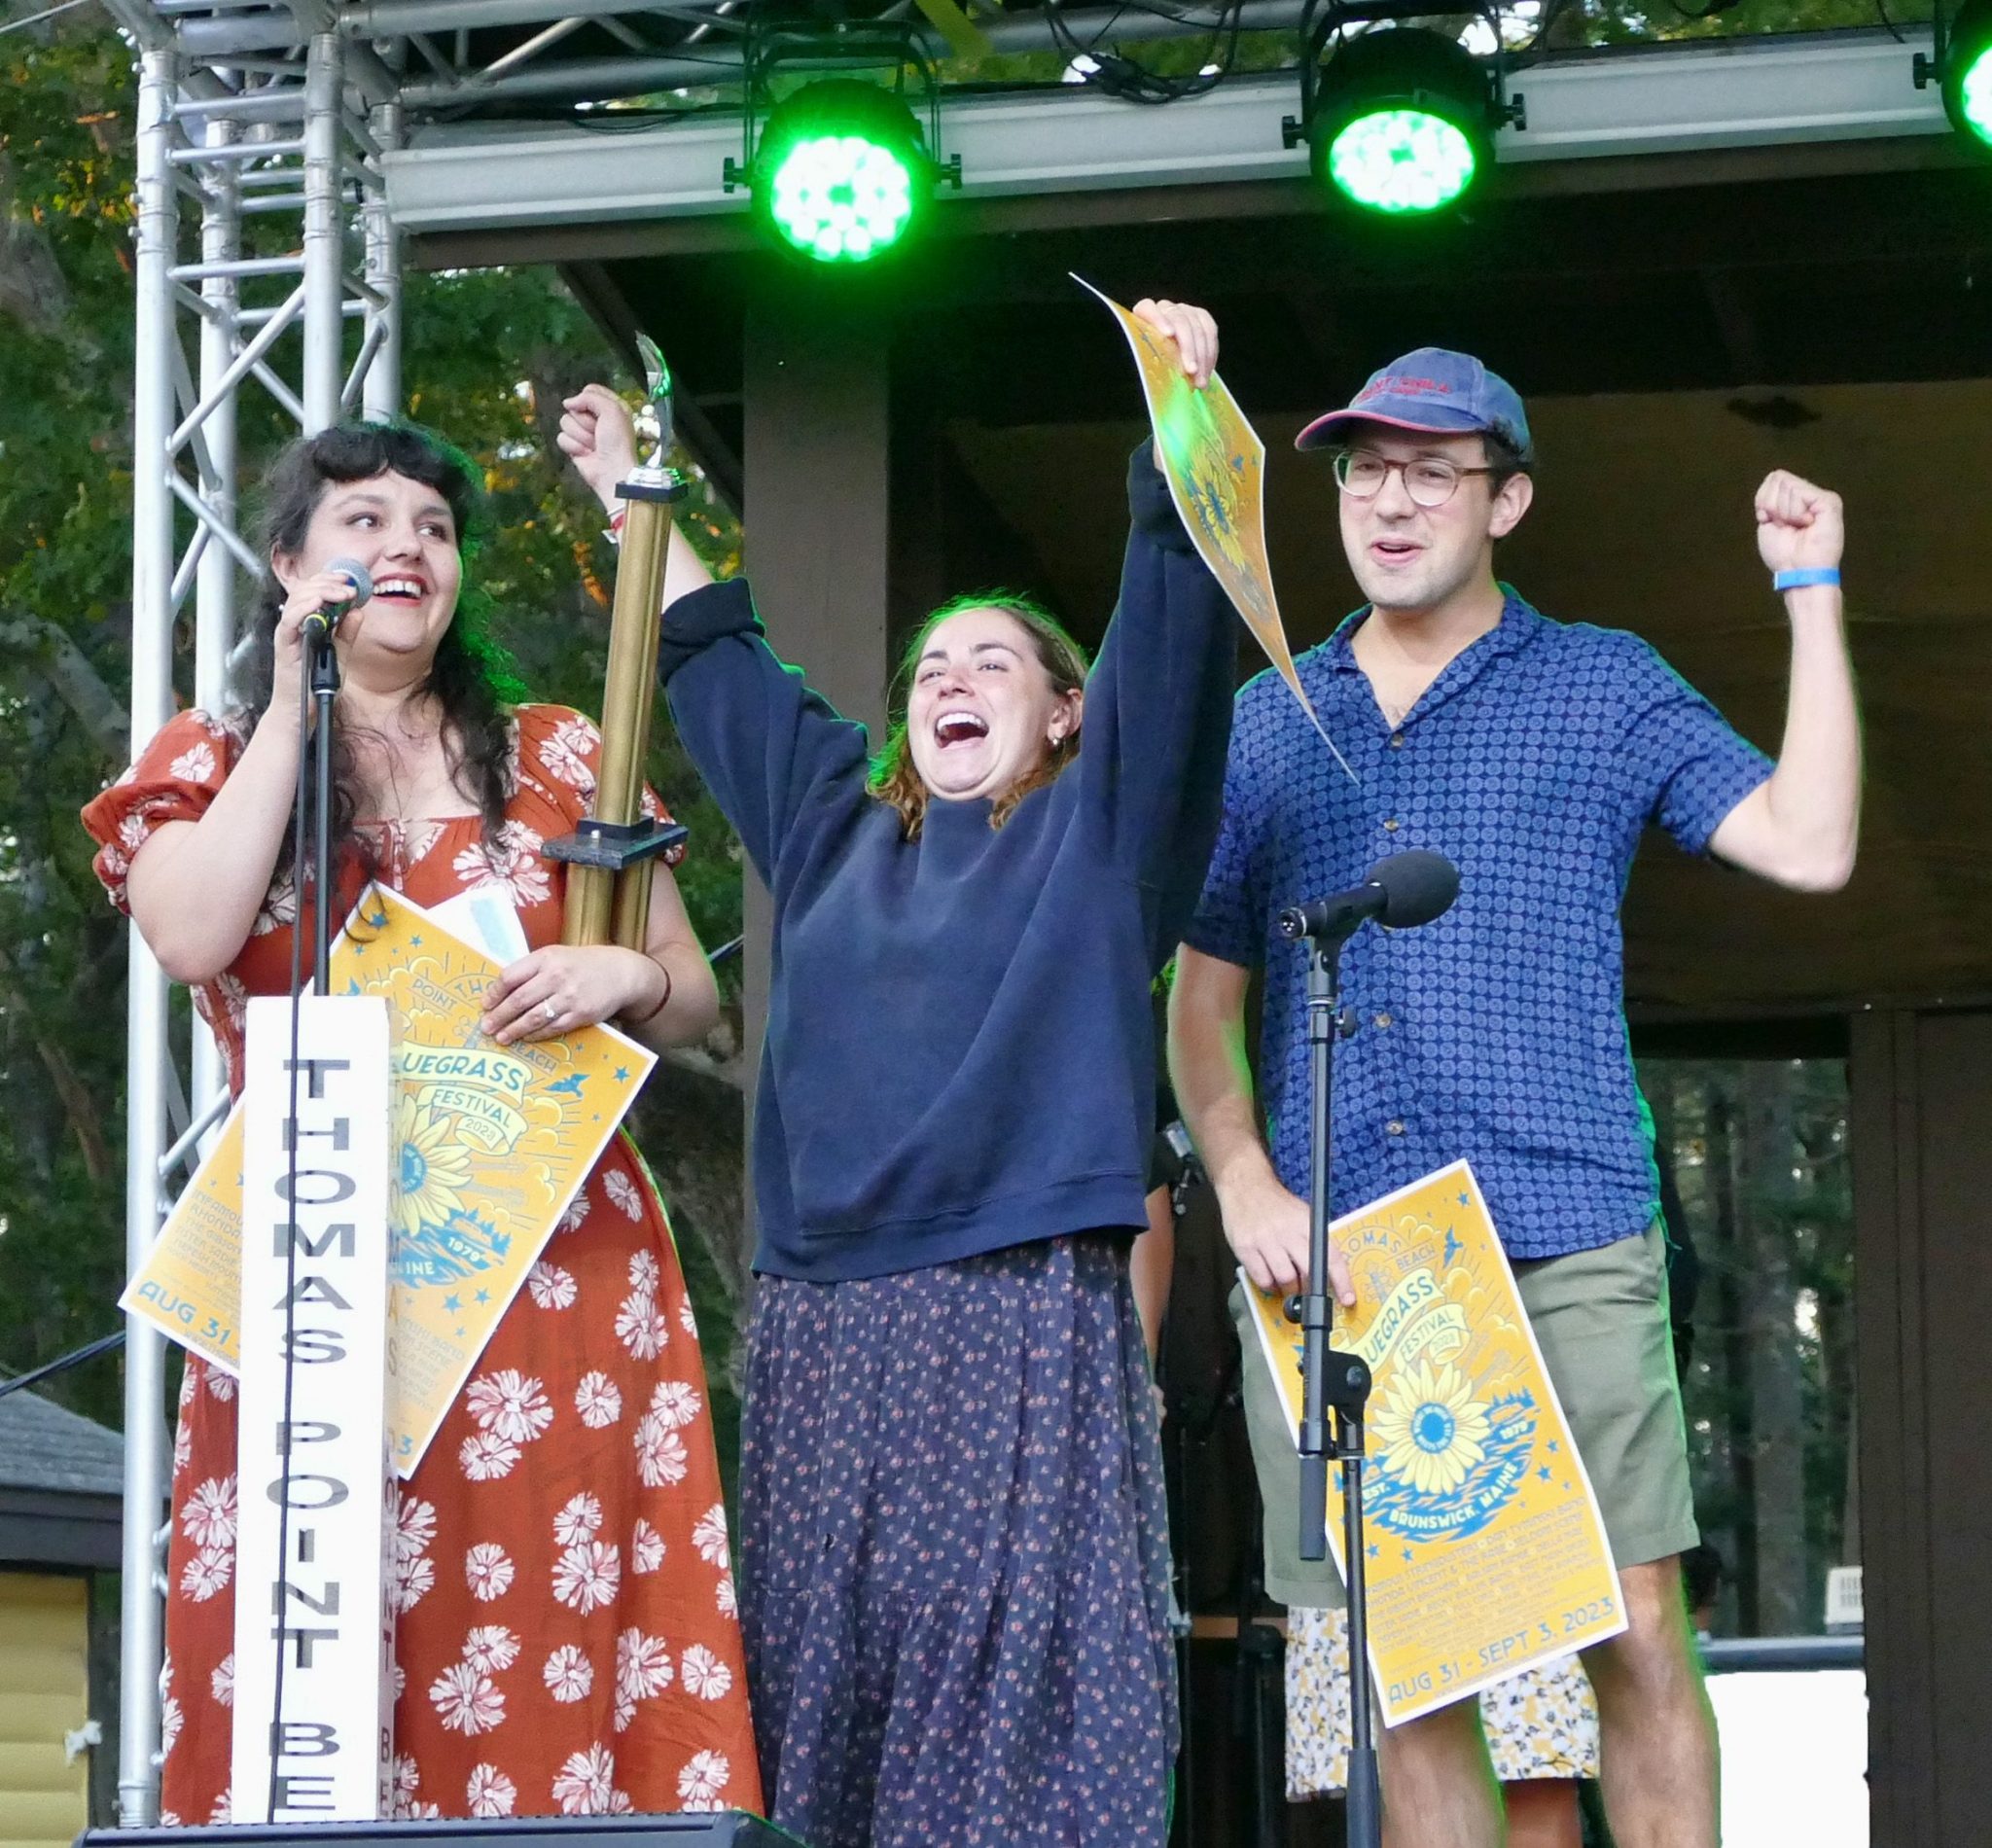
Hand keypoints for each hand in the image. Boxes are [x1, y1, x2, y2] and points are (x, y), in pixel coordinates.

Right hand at [267, 567, 363, 706]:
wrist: (301, 712)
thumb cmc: (315, 686)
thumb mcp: (339, 656)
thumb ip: (347, 635)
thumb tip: (357, 612)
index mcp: (307, 624)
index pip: (314, 592)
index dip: (330, 581)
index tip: (350, 579)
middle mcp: (295, 625)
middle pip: (305, 590)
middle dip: (328, 583)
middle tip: (350, 586)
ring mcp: (288, 634)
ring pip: (297, 600)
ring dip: (321, 591)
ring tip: (342, 593)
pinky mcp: (284, 645)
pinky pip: (290, 621)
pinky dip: (304, 608)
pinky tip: (320, 602)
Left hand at [481, 944, 659, 1044]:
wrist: (620, 973)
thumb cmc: (582, 964)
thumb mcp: (556, 956)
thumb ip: (531, 970)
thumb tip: (501, 991)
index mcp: (546, 958)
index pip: (511, 976)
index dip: (494, 993)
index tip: (484, 1005)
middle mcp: (557, 976)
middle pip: (519, 1000)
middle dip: (499, 1016)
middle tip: (486, 1027)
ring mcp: (570, 997)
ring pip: (534, 1018)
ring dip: (514, 1029)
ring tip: (501, 1037)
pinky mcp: (581, 1015)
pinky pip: (552, 1028)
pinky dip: (536, 1035)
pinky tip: (526, 1038)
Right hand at [558, 383, 638, 514]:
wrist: (612, 471)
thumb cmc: (617, 441)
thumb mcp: (612, 410)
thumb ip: (590, 397)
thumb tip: (567, 402)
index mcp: (610, 407)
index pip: (590, 390)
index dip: (588, 399)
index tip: (597, 412)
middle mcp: (596, 418)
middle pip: (575, 406)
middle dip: (585, 421)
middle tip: (598, 433)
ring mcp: (583, 433)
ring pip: (565, 421)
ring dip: (580, 435)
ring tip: (594, 446)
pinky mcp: (573, 446)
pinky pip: (561, 437)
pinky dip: (573, 447)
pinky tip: (586, 454)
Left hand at [1131, 298, 1217, 388]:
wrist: (1165, 366)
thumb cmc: (1151, 365)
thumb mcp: (1145, 364)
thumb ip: (1145, 363)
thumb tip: (1148, 378)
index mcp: (1143, 314)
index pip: (1148, 308)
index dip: (1158, 319)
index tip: (1168, 334)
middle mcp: (1164, 309)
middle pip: (1178, 320)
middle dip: (1188, 347)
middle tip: (1191, 371)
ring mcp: (1184, 311)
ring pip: (1197, 327)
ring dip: (1202, 356)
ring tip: (1200, 379)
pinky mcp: (1201, 316)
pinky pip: (1210, 330)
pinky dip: (1210, 352)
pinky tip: (1208, 370)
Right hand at [1219, 1173, 1354, 1307]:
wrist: (1245, 1185)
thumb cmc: (1276, 1205)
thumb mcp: (1301, 1214)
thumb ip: (1313, 1240)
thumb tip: (1326, 1271)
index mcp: (1306, 1223)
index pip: (1330, 1256)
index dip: (1341, 1280)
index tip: (1347, 1299)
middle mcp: (1287, 1232)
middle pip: (1308, 1271)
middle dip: (1310, 1290)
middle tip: (1307, 1294)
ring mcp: (1265, 1239)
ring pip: (1285, 1278)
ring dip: (1288, 1289)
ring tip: (1285, 1284)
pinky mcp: (1245, 1247)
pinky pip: (1262, 1278)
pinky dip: (1268, 1285)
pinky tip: (1268, 1278)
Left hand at [1755, 470, 1842, 575]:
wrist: (1799, 572)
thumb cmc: (1784, 554)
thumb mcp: (1768, 522)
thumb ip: (1769, 499)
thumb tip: (1775, 477)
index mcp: (1794, 500)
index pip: (1773, 479)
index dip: (1763, 500)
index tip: (1768, 521)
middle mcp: (1808, 495)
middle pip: (1777, 478)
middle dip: (1771, 505)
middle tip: (1785, 525)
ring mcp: (1820, 496)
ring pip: (1786, 484)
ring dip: (1784, 511)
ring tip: (1797, 527)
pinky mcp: (1829, 500)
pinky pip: (1799, 492)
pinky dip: (1794, 512)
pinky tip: (1806, 524)